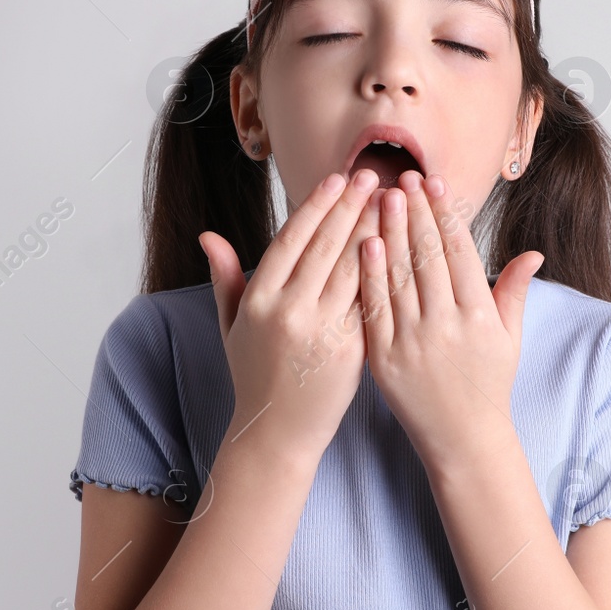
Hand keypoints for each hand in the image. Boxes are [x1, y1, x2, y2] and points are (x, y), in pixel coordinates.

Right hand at [199, 169, 381, 462]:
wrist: (277, 433)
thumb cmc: (255, 375)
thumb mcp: (232, 326)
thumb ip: (226, 278)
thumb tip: (208, 236)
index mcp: (259, 299)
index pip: (292, 239)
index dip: (317, 206)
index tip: (337, 178)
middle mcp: (288, 311)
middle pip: (326, 246)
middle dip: (352, 206)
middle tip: (375, 176)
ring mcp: (321, 332)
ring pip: (353, 269)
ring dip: (375, 231)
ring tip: (394, 202)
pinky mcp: (350, 351)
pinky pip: (370, 302)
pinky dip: (385, 272)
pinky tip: (401, 249)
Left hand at [357, 170, 543, 469]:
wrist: (462, 439)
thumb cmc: (488, 384)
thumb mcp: (509, 338)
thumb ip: (513, 292)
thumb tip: (534, 253)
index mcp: (480, 317)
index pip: (460, 253)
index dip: (446, 214)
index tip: (434, 184)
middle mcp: (447, 327)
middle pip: (427, 256)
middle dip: (415, 212)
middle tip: (403, 178)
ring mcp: (413, 343)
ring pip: (399, 276)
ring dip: (390, 232)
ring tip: (382, 197)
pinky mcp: (384, 359)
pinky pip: (375, 308)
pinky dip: (370, 274)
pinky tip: (366, 243)